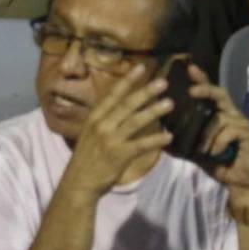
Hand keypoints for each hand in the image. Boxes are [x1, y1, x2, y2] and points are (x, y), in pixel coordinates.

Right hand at [61, 65, 173, 198]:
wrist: (79, 181)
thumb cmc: (86, 157)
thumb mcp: (89, 133)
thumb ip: (104, 119)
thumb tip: (120, 107)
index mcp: (94, 117)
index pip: (112, 94)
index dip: (127, 80)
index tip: (140, 68)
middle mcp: (102, 125)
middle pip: (127, 104)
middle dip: (145, 92)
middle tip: (162, 82)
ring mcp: (110, 139)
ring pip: (135, 121)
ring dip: (153, 111)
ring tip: (169, 103)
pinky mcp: (119, 155)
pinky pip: (141, 145)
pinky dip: (155, 140)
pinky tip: (169, 136)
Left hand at [187, 64, 248, 208]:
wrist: (238, 181)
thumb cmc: (215, 161)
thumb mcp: (193, 147)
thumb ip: (181, 135)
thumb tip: (159, 127)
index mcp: (217, 113)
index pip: (209, 91)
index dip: (201, 78)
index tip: (189, 67)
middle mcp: (231, 113)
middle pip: (220, 93)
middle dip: (205, 89)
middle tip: (192, 90)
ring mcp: (242, 123)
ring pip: (221, 117)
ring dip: (208, 134)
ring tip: (203, 149)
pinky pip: (230, 131)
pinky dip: (218, 142)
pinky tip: (215, 153)